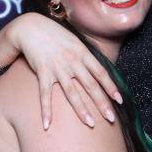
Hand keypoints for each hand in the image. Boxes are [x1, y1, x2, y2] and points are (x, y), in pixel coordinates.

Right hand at [0, 13, 121, 129]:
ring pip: (72, 92)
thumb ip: (85, 56)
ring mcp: (58, 67)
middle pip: (90, 85)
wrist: (31, 27)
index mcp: (83, 52)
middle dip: (102, 103)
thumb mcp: (74, 41)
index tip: (120, 101)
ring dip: (82, 109)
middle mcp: (73, 60)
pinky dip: (46, 110)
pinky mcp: (42, 71)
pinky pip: (45, 94)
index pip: (101, 72)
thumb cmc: (54, 35)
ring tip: (90, 123)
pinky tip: (47, 124)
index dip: (111, 87)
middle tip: (111, 119)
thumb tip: (96, 70)